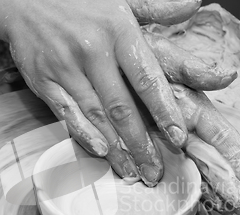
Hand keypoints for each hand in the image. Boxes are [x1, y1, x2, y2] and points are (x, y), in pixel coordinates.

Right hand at [0, 0, 205, 186]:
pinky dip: (84, 135)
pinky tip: (101, 153)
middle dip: (141, 144)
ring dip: (117, 149)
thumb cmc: (80, 2)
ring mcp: (66, 68)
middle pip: (122, 107)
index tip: (179, 138)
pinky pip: (66, 113)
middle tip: (155, 172)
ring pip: (96, 116)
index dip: (164, 111)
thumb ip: (158, 7)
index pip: (147, 79)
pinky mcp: (44, 81)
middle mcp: (93, 52)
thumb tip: (195, 4)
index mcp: (118, 31)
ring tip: (133, 173)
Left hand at [138, 30, 239, 214]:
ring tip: (229, 210)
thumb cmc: (132, 58)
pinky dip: (178, 190)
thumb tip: (228, 76)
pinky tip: (194, 205)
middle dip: (229, 182)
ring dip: (211, 191)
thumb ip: (190, 68)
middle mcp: (182, 128)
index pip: (220, 135)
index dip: (237, 155)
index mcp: (191, 107)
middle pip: (209, 158)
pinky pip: (162, 174)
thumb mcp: (160, 57)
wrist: (97, 64)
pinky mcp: (141, 151)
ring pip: (191, 170)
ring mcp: (162, 142)